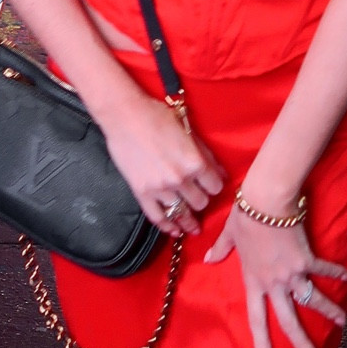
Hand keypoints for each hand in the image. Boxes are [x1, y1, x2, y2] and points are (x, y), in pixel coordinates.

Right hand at [101, 90, 224, 237]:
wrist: (125, 116)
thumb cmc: (157, 117)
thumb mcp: (188, 132)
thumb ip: (206, 155)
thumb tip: (221, 173)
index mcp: (194, 162)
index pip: (215, 187)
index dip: (215, 186)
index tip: (210, 186)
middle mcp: (180, 179)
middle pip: (201, 203)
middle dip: (201, 200)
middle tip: (198, 197)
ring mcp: (160, 188)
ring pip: (182, 214)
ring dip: (189, 220)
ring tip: (193, 226)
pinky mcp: (142, 193)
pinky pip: (158, 218)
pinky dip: (168, 227)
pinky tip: (175, 231)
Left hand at [204, 201, 346, 347]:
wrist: (267, 200)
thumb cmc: (246, 214)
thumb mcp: (230, 234)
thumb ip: (220, 249)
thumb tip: (209, 258)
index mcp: (253, 280)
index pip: (257, 319)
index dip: (261, 342)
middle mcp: (274, 282)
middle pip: (289, 320)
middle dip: (302, 344)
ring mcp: (292, 272)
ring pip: (312, 299)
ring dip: (329, 311)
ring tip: (343, 323)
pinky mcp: (307, 257)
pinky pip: (323, 269)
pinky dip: (336, 273)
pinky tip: (346, 277)